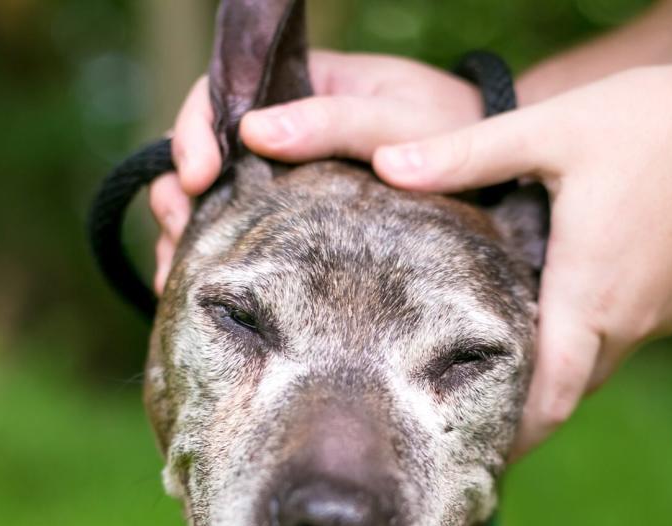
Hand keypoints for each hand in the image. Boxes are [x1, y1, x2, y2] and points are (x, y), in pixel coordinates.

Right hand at [149, 51, 483, 290]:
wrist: (497, 172)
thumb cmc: (450, 130)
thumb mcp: (397, 120)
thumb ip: (332, 122)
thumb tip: (254, 132)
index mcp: (295, 87)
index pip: (216, 96)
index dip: (193, 134)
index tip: (197, 178)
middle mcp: (278, 133)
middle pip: (200, 155)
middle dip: (178, 195)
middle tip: (178, 235)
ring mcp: (281, 180)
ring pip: (210, 202)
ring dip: (184, 235)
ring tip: (175, 276)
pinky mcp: (292, 223)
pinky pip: (238, 236)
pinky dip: (213, 260)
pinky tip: (199, 291)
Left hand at [371, 62, 671, 455]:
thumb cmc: (657, 123)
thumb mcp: (550, 133)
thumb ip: (466, 155)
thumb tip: (386, 164)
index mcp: (589, 299)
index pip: (549, 400)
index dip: (513, 437)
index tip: (476, 458)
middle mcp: (631, 322)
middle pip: (570, 387)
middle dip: (529, 407)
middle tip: (477, 409)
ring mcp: (668, 311)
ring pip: (602, 359)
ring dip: (563, 365)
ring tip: (516, 356)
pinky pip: (633, 330)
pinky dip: (597, 332)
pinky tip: (575, 299)